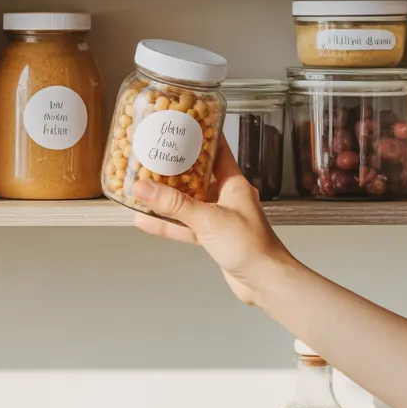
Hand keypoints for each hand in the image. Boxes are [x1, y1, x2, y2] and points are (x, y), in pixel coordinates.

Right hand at [132, 145, 294, 305]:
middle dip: (175, 168)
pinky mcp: (212, 238)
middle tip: (153, 156)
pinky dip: (166, 223)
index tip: (182, 126)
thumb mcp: (208, 219)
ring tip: (143, 187)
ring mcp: (218, 218)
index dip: (201, 137)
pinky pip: (184, 226)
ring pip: (187, 202)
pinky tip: (145, 220)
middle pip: (197, 176)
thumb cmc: (251, 246)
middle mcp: (227, 198)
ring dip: (166, 198)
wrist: (264, 281)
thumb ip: (174, 204)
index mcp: (234, 184)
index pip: (217, 151)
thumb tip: (144, 188)